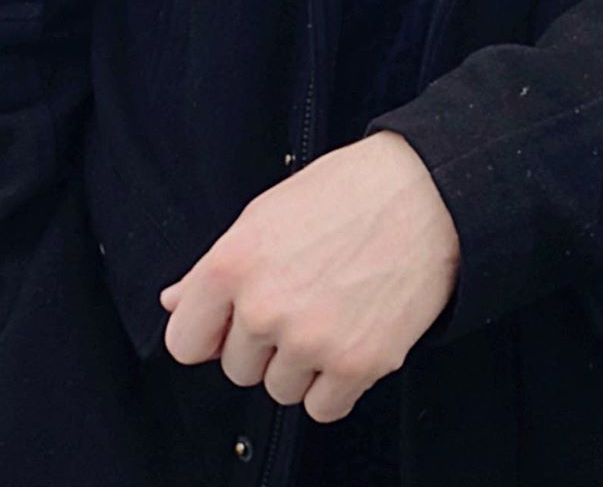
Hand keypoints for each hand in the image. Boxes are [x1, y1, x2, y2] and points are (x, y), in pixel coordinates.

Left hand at [157, 130, 459, 423]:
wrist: (428, 194)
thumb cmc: (348, 193)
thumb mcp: (266, 214)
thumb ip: (214, 268)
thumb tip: (174, 302)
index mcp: (233, 263)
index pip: (184, 343)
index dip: (211, 332)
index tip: (232, 322)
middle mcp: (264, 306)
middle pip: (237, 369)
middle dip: (265, 343)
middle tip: (303, 296)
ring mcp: (310, 340)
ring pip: (280, 390)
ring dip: (302, 364)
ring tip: (332, 309)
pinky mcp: (356, 364)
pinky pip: (322, 408)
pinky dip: (336, 383)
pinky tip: (352, 334)